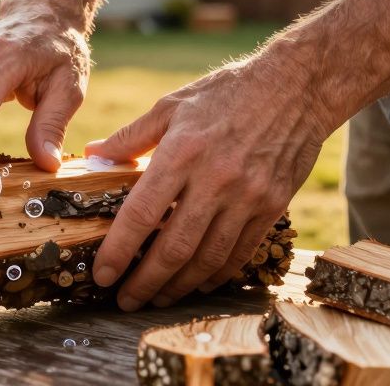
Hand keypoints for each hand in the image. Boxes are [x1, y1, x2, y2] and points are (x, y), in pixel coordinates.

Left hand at [88, 49, 331, 310]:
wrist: (296, 88)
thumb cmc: (226, 93)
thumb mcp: (172, 106)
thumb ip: (131, 136)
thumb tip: (93, 154)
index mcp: (182, 152)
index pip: (142, 214)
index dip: (119, 250)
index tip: (101, 274)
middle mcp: (215, 179)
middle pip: (174, 247)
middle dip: (145, 282)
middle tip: (124, 300)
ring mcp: (248, 197)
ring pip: (208, 259)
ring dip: (178, 286)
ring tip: (156, 299)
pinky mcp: (272, 206)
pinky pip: (240, 252)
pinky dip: (215, 274)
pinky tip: (196, 283)